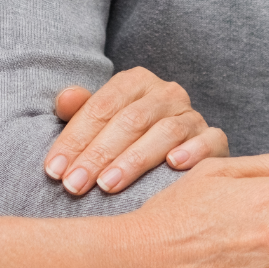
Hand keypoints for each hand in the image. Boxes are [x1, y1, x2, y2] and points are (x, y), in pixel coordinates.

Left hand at [41, 67, 228, 195]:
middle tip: (75, 185)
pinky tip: (174, 165)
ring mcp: (192, 115)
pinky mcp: (214, 138)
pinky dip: (193, 151)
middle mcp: (166, 93)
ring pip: (165, 132)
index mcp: (136, 82)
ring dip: (134, 160)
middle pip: (130, 120)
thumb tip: (65, 99)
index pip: (102, 106)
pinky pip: (210, 140)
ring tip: (108, 185)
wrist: (173, 150)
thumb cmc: (125, 139)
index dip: (75, 138)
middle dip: (98, 154)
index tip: (54, 170)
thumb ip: (80, 110)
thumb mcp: (99, 122)